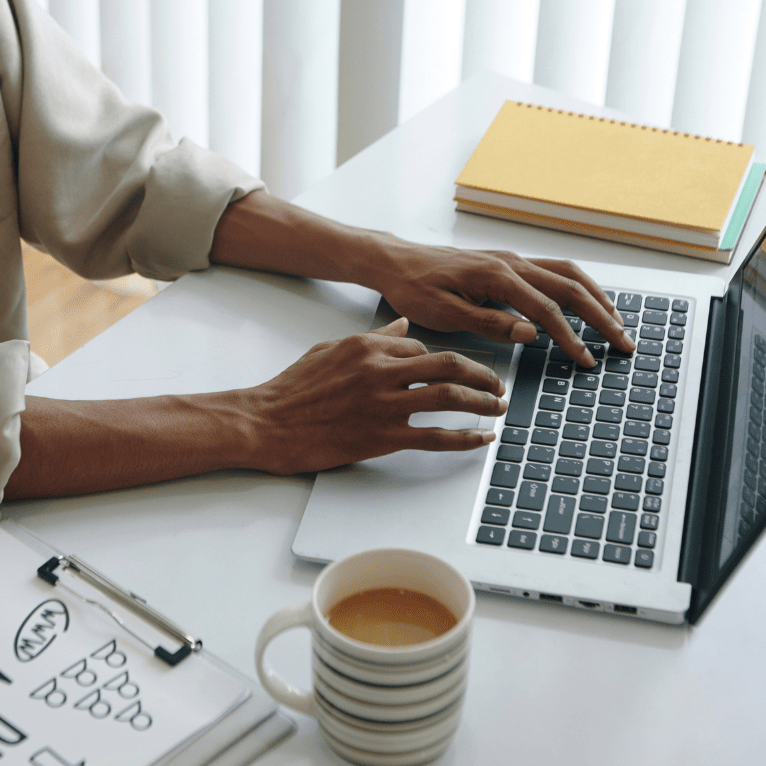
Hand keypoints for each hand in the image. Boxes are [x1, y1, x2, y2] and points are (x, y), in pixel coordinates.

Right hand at [240, 318, 505, 475]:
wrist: (267, 423)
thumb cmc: (293, 389)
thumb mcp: (331, 349)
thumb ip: (371, 337)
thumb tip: (401, 326)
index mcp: (369, 346)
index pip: (423, 347)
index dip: (446, 361)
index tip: (461, 372)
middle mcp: (381, 370)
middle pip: (449, 365)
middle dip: (482, 375)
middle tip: (498, 385)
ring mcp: (384, 404)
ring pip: (449, 397)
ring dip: (482, 403)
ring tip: (498, 409)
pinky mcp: (382, 437)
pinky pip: (436, 436)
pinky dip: (465, 438)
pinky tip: (481, 439)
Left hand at [369, 244, 633, 366]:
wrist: (397, 263)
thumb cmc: (415, 288)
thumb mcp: (445, 314)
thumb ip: (489, 323)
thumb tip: (530, 333)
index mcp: (497, 277)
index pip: (546, 310)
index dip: (570, 337)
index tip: (586, 360)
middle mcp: (511, 263)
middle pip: (570, 288)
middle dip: (601, 316)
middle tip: (624, 342)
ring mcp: (512, 260)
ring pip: (567, 274)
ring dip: (596, 297)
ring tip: (616, 321)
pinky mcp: (508, 263)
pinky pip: (554, 270)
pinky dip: (578, 286)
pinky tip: (586, 301)